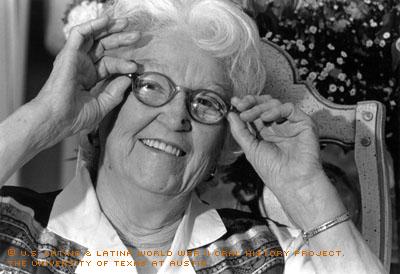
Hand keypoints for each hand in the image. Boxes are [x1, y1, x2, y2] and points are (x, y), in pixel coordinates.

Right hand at [33, 16, 139, 145]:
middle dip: (120, 39)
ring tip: (125, 23)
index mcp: (89, 77)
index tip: (137, 67)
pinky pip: (80, 34)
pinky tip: (107, 20)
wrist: (58, 120)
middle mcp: (82, 66)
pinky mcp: (68, 54)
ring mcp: (75, 59)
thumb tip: (127, 79)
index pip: (110, 64)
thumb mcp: (102, 106)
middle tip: (137, 36)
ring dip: (109, 28)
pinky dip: (93, 25)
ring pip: (93, 37)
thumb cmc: (75, 118)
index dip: (124, 64)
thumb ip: (115, 93)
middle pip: (103, 47)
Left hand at [227, 95, 323, 196]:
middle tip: (239, 105)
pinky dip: (276, 110)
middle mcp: (278, 126)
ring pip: (274, 104)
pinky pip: (289, 108)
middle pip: (264, 105)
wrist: (292, 182)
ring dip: (258, 107)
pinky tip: (264, 118)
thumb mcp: (250, 149)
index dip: (245, 106)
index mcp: (266, 132)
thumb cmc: (274, 171)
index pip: (255, 112)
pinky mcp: (304, 123)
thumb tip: (230, 115)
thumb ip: (240, 131)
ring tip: (247, 116)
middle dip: (250, 102)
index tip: (234, 103)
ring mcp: (290, 124)